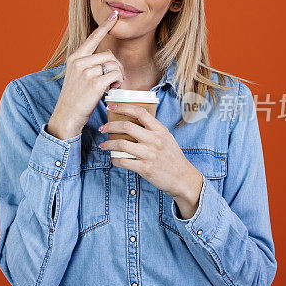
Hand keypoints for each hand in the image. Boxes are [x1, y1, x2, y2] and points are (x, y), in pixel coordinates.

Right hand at [48, 9, 127, 138]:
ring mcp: (86, 72)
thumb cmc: (75, 98)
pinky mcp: (95, 83)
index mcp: (75, 58)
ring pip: (113, 65)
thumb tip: (107, 57)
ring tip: (111, 86)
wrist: (67, 115)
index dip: (105, 26)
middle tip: (115, 80)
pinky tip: (111, 90)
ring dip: (117, 76)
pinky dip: (117, 82)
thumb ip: (88, 64)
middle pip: (109, 55)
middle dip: (116, 67)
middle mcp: (79, 62)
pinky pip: (115, 75)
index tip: (114, 15)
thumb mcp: (77, 76)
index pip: (93, 38)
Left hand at [98, 103, 203, 217]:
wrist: (182, 178)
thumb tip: (133, 120)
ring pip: (121, 144)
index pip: (140, 112)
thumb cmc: (172, 157)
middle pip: (127, 126)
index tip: (111, 107)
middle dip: (110, 126)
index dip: (123, 107)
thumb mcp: (166, 138)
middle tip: (103, 128)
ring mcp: (150, 155)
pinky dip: (114, 160)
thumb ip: (152, 129)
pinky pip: (123, 162)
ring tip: (103, 145)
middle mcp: (155, 140)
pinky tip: (113, 159)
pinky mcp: (145, 169)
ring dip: (108, 144)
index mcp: (160, 130)